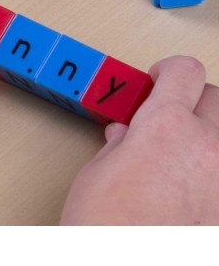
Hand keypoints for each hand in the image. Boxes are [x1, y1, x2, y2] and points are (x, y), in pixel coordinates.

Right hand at [60, 56, 218, 224]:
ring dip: (206, 132)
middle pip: (216, 96)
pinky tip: (191, 182)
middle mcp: (206, 148)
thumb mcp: (97, 175)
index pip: (183, 71)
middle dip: (193, 97)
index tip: (159, 78)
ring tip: (182, 146)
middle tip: (170, 109)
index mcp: (165, 127)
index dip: (169, 69)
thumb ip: (119, 146)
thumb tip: (125, 136)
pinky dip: (210, 168)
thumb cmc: (105, 234)